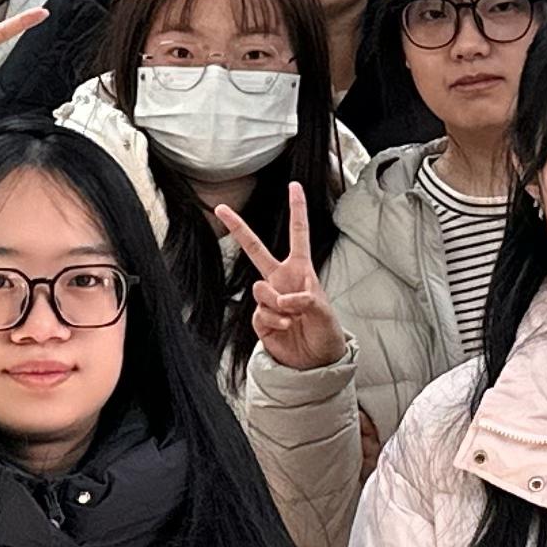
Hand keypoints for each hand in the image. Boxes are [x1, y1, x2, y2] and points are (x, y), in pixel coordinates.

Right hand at [214, 186, 346, 372]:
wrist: (315, 361)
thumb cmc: (326, 331)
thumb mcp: (324, 312)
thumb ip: (306, 300)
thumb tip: (285, 298)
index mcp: (301, 270)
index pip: (298, 234)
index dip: (296, 209)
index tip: (293, 185)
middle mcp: (281, 280)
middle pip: (255, 249)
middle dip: (238, 228)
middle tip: (220, 208)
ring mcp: (268, 299)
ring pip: (259, 290)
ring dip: (277, 304)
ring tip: (293, 317)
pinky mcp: (260, 319)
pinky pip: (259, 314)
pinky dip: (274, 322)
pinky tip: (286, 328)